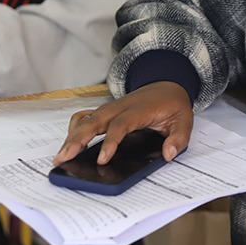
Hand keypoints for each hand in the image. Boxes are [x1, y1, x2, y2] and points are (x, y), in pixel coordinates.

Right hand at [53, 82, 193, 166]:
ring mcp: (111, 108)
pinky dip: (75, 128)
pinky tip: (69, 143)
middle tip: (64, 158)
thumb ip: (178, 138)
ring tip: (60, 156)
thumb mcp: (185, 120)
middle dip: (78, 140)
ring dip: (71, 137)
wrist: (167, 85)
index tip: (102, 159)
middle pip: (94, 121)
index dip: (110, 142)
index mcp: (139, 110)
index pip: (121, 125)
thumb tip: (168, 154)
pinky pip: (85, 116)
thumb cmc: (173, 104)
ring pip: (86, 120)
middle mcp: (120, 107)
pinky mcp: (105, 111)